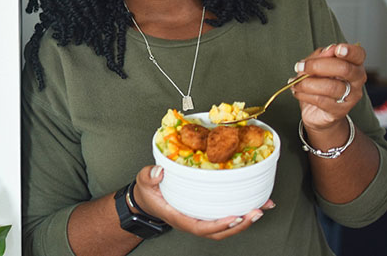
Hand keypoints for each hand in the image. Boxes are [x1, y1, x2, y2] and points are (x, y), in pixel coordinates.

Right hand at [132, 165, 273, 239]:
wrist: (147, 199)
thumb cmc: (147, 192)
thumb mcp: (144, 181)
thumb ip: (149, 176)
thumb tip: (159, 172)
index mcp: (179, 217)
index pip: (201, 227)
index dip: (219, 225)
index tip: (234, 217)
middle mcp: (192, 222)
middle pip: (219, 232)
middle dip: (240, 225)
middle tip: (256, 212)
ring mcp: (200, 219)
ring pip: (225, 228)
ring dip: (245, 221)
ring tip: (261, 209)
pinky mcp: (206, 213)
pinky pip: (225, 217)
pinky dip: (241, 213)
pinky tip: (255, 203)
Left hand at [291, 43, 366, 130]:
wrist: (317, 111)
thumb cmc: (318, 83)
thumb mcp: (316, 66)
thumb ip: (321, 56)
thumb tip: (329, 49)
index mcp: (353, 64)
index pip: (358, 54)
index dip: (350, 51)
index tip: (337, 49)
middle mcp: (356, 80)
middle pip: (344, 69)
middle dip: (317, 66)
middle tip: (299, 67)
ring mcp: (350, 97)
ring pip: (331, 87)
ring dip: (306, 83)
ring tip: (294, 82)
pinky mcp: (339, 111)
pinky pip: (321, 100)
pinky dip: (304, 94)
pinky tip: (296, 91)